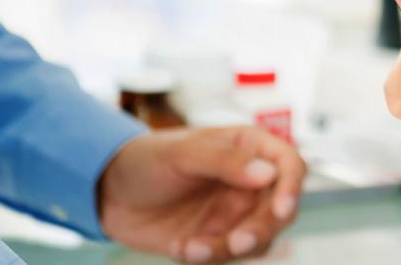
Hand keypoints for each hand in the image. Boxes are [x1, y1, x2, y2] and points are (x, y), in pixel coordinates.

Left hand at [98, 127, 304, 263]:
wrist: (108, 194)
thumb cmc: (145, 160)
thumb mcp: (182, 153)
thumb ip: (225, 161)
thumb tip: (268, 173)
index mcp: (248, 147)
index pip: (289, 164)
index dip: (292, 186)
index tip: (281, 208)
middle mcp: (249, 181)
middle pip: (281, 209)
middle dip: (261, 228)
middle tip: (235, 241)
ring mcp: (236, 212)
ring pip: (260, 238)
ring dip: (231, 249)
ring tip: (193, 248)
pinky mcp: (219, 238)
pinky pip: (230, 255)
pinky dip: (210, 257)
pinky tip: (182, 248)